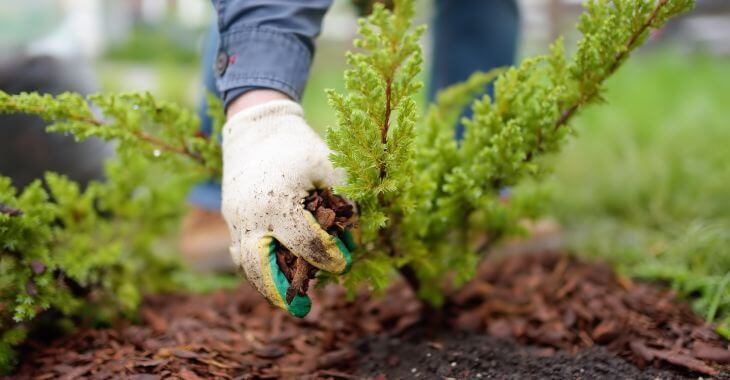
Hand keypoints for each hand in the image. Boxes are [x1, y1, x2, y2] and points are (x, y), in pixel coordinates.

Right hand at [221, 99, 351, 316]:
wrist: (256, 127)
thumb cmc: (299, 146)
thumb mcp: (329, 166)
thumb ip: (345, 202)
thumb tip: (355, 238)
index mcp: (279, 200)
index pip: (306, 243)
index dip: (328, 257)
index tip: (343, 264)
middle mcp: (251, 214)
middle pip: (259, 267)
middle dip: (280, 291)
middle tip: (302, 309)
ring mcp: (235, 217)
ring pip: (244, 263)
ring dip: (265, 283)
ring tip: (288, 297)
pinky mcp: (229, 217)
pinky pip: (240, 249)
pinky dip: (255, 266)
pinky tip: (275, 273)